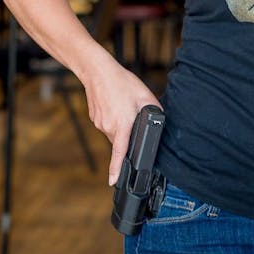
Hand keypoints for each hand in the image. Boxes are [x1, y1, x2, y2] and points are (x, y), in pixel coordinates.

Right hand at [81, 61, 160, 185]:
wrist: (97, 71)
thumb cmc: (121, 82)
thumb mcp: (144, 95)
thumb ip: (154, 111)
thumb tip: (159, 121)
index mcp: (122, 124)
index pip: (119, 153)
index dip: (116, 170)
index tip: (113, 182)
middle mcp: (108, 127)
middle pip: (120, 142)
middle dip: (128, 135)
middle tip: (132, 115)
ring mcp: (99, 123)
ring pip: (113, 133)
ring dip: (121, 126)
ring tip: (123, 107)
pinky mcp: (95, 118)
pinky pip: (107, 125)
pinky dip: (113, 119)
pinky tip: (115, 105)